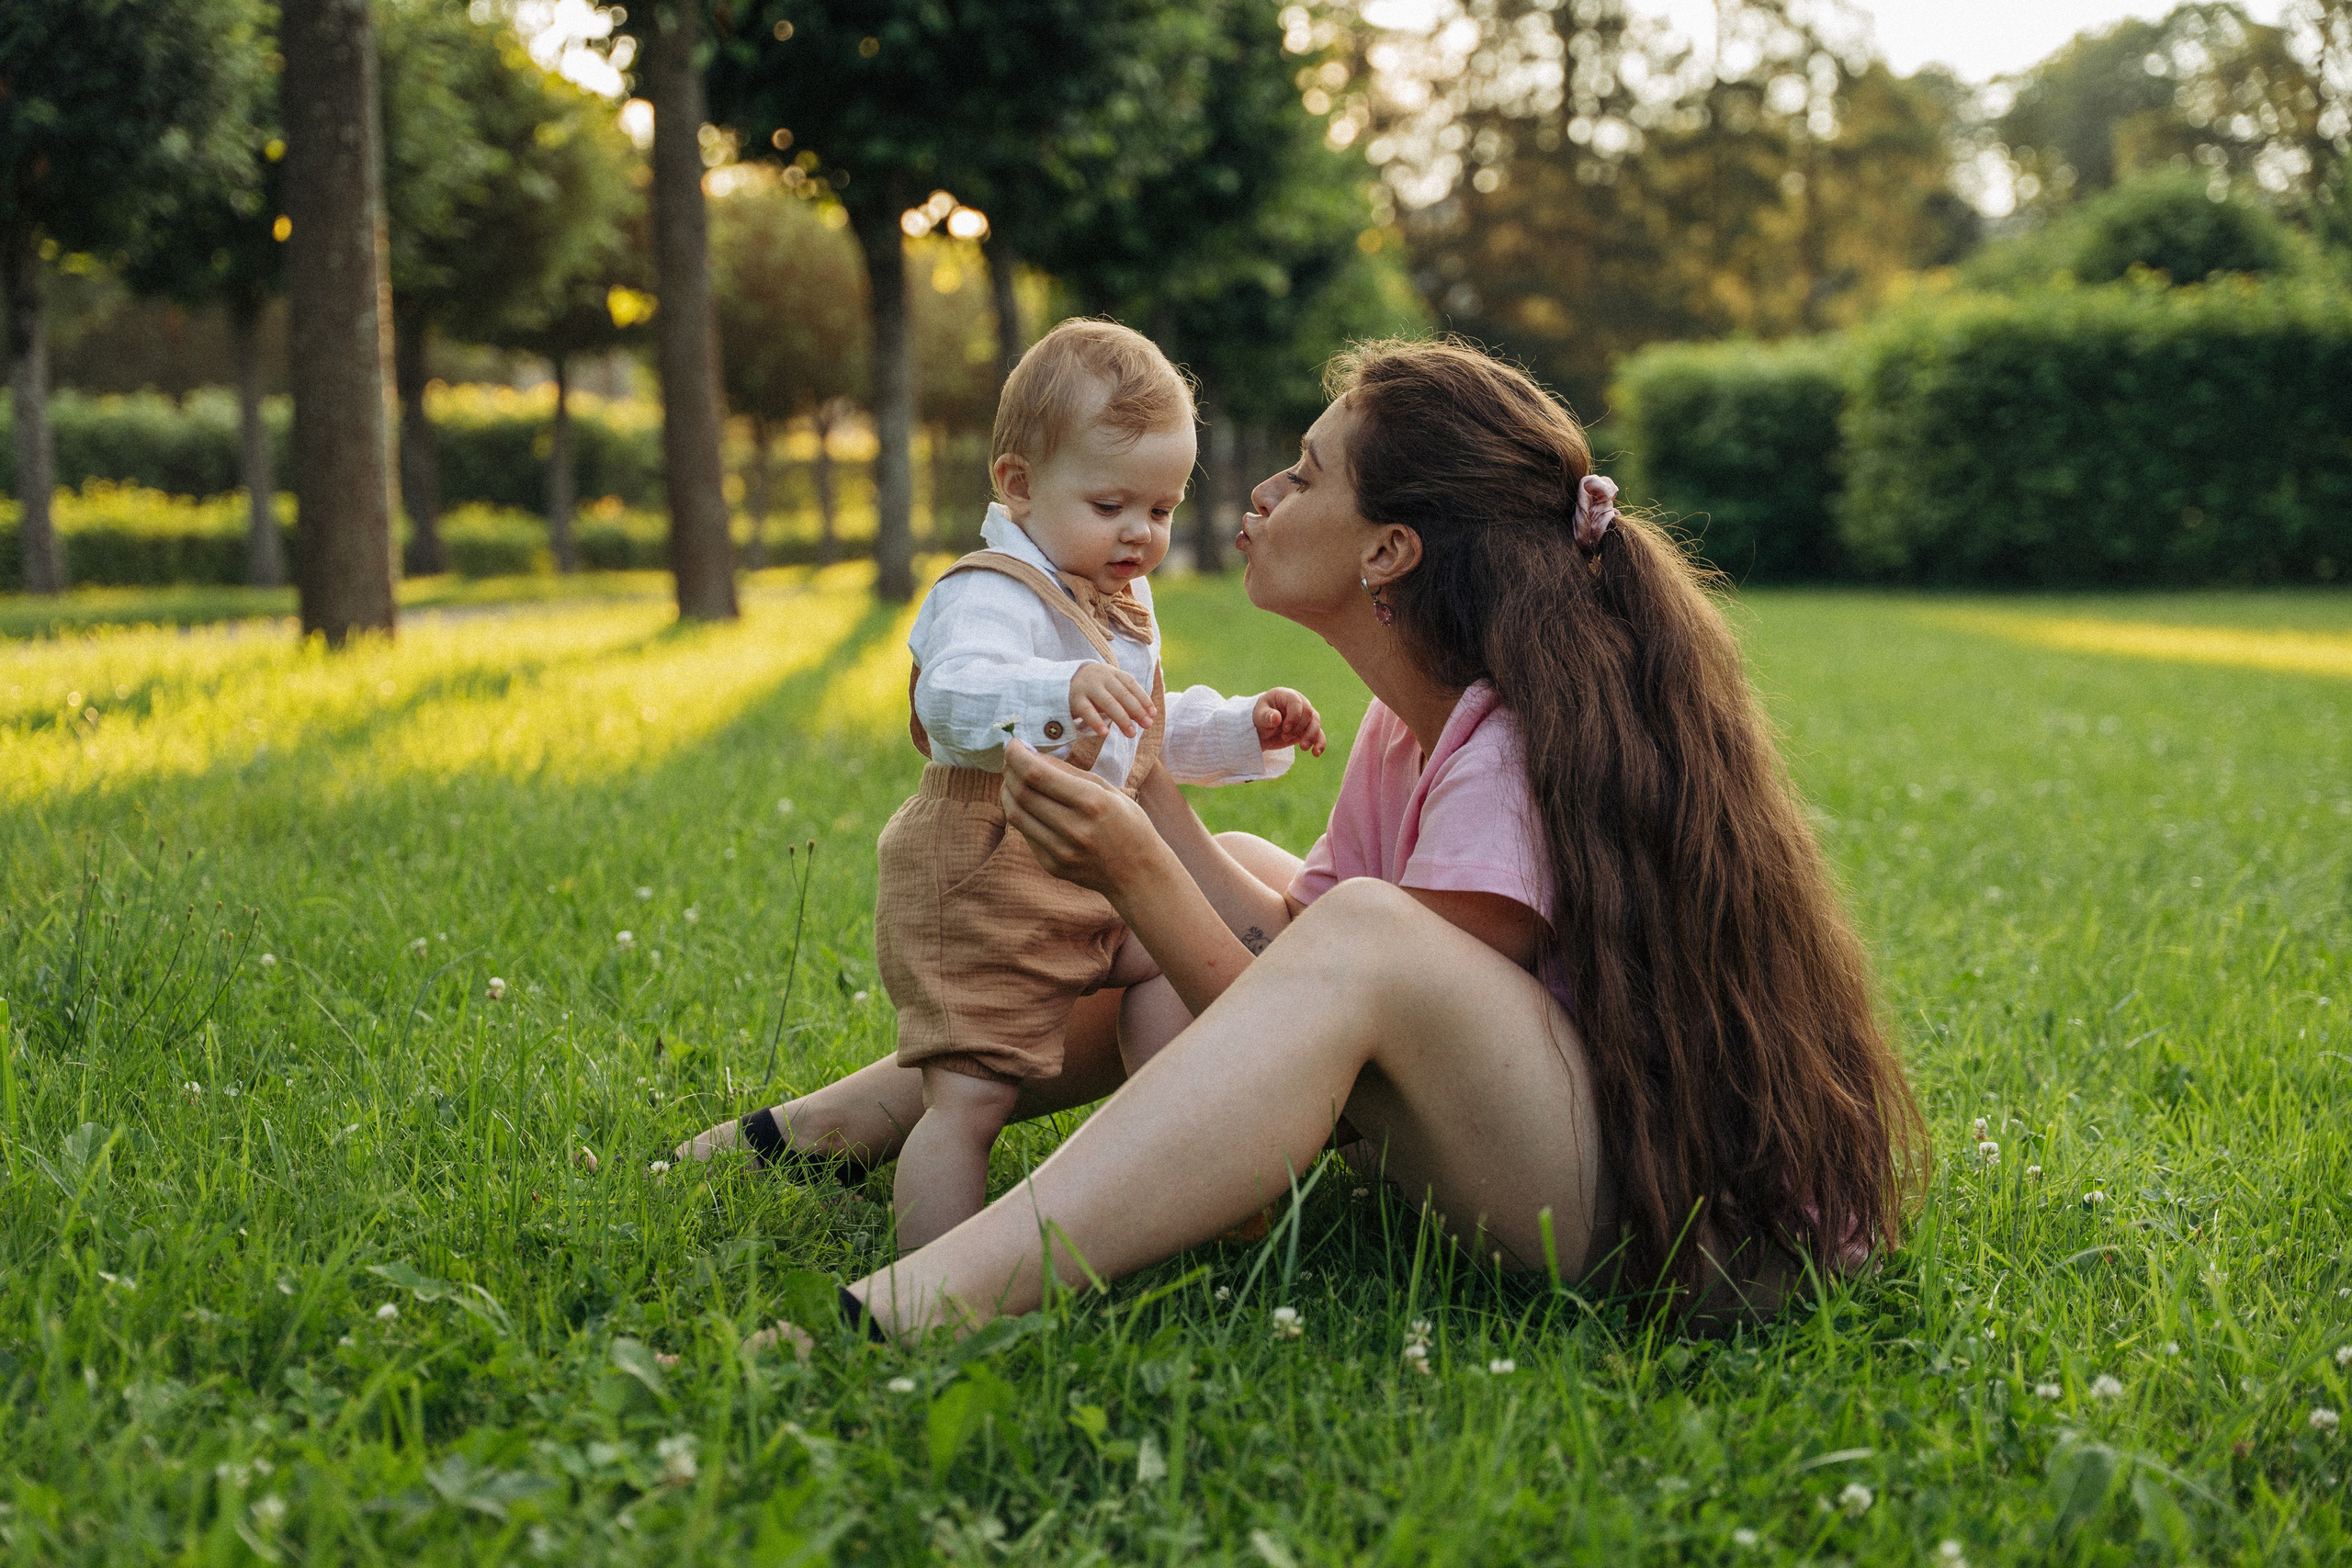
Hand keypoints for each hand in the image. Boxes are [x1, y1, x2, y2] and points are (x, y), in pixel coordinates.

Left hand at [1001, 738, 1164, 898]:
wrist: (1139, 874)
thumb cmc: (1129, 825)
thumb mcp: (1108, 790)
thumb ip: (1069, 773)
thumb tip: (1033, 756)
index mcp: (1092, 803)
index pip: (1037, 774)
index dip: (1017, 756)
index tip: (1013, 743)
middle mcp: (1074, 828)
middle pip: (1022, 793)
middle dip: (1010, 770)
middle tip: (1011, 759)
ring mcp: (1061, 851)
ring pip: (1016, 815)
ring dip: (1008, 792)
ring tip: (1012, 780)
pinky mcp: (1052, 866)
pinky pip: (1026, 834)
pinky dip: (1020, 813)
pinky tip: (1027, 804)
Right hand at [1067, 662, 1155, 739]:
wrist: (1063, 680)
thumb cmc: (1096, 688)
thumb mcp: (1111, 689)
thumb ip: (1127, 701)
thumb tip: (1148, 717)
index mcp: (1113, 673)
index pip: (1131, 685)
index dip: (1143, 699)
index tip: (1153, 714)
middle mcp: (1101, 678)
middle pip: (1122, 694)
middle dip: (1136, 710)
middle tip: (1147, 725)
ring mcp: (1087, 687)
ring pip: (1108, 703)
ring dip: (1122, 718)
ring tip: (1131, 734)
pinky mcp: (1074, 699)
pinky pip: (1087, 711)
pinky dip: (1096, 722)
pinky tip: (1105, 733)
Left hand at [1252, 687, 1325, 756]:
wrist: (1261, 730)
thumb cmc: (1259, 719)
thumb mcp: (1259, 717)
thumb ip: (1266, 716)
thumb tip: (1276, 718)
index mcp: (1285, 695)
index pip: (1296, 702)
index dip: (1294, 716)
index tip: (1285, 729)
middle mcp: (1299, 703)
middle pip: (1308, 713)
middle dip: (1299, 728)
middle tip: (1285, 738)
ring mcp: (1305, 716)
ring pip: (1316, 723)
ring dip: (1311, 736)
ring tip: (1303, 748)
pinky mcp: (1308, 729)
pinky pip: (1318, 734)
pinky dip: (1319, 743)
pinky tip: (1316, 753)